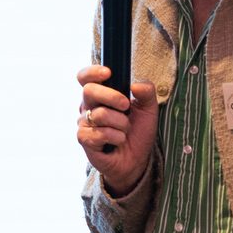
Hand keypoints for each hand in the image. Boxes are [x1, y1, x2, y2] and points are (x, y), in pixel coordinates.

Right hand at [75, 66, 159, 196]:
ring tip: (125, 130)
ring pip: (99, 114)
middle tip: (126, 105)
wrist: (136, 160)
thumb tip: (135, 85)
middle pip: (89, 90)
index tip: (108, 73)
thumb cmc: (138, 131)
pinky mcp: (84, 139)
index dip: (92, 72)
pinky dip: (115, 137)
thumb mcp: (148, 109)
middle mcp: (88, 106)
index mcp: (100, 94)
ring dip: (120, 123)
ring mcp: (84, 123)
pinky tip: (119, 141)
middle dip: (111, 96)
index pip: (85, 77)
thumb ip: (147, 92)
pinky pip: (98, 133)